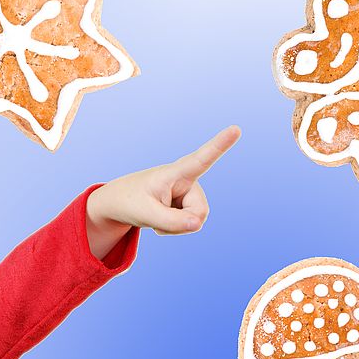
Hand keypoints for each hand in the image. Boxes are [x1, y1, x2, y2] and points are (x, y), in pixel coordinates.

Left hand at [86, 125, 240, 256]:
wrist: (122, 203)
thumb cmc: (131, 202)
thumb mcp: (145, 214)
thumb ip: (171, 222)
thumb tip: (198, 224)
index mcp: (175, 172)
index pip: (201, 159)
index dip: (220, 145)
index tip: (236, 129)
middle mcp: (188, 179)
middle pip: (198, 212)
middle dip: (181, 224)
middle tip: (158, 218)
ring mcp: (190, 192)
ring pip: (196, 221)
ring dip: (177, 227)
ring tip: (158, 215)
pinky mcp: (190, 202)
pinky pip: (192, 225)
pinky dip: (177, 229)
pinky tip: (163, 219)